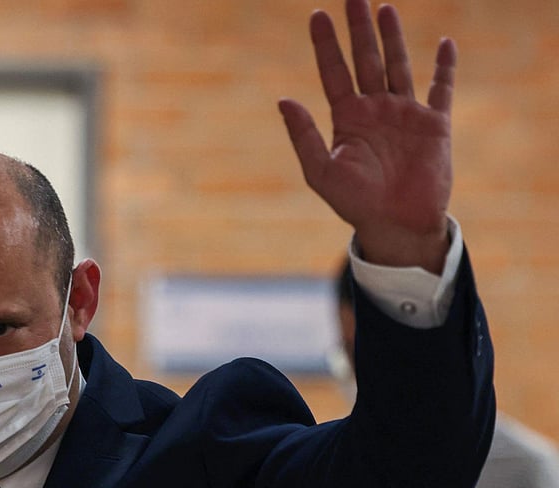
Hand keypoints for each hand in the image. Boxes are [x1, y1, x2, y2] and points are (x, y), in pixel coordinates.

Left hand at [280, 0, 454, 272]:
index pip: (334, 72)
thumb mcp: (320, 171)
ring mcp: (405, 114)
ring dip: (393, 37)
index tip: (317, 16)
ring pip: (398, 65)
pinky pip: (441, 89)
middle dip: (359, 28)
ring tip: (384, 8)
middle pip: (366, 59)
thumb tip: (283, 99)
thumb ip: (302, 136)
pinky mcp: (434, 125)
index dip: (325, 45)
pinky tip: (443, 44)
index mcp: (347, 118)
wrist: (396, 225)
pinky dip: (445, 67)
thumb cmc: (355, 203)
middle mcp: (375, 110)